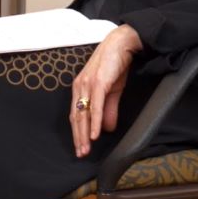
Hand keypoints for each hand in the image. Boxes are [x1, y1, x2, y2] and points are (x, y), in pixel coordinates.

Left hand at [70, 24, 141, 157]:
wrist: (122, 44)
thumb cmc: (115, 66)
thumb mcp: (111, 91)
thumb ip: (108, 110)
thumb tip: (106, 129)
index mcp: (80, 89)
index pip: (76, 115)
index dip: (77, 133)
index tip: (80, 148)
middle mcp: (80, 87)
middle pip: (76, 117)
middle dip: (78, 138)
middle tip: (81, 154)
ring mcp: (88, 85)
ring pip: (83, 114)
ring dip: (84, 134)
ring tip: (86, 149)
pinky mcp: (99, 83)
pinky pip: (96, 106)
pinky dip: (94, 121)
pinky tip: (95, 134)